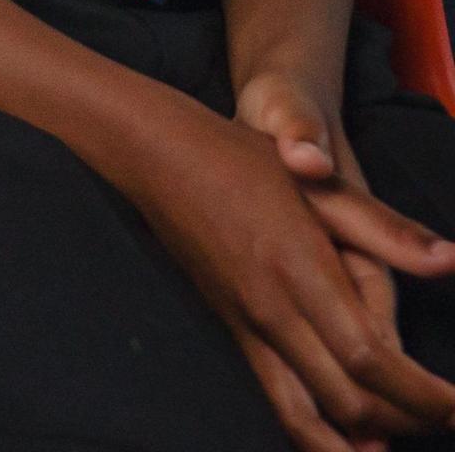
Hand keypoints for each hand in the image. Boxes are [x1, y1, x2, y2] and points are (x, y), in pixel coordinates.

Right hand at [115, 85, 454, 447]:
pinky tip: (344, 440)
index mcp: (301, 273)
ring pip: (304, 416)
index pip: (372, 358)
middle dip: (407, 421)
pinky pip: (278, 399)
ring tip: (395, 450)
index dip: (424, 395)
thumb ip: (385, 229)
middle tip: (450, 420)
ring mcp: (249, 327)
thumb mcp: (319, 185)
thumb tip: (449, 260)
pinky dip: (316, 430)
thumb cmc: (240, 161)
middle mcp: (273, 312)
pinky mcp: (235, 331)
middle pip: (349, 400)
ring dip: (356, 443)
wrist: (154, 157)